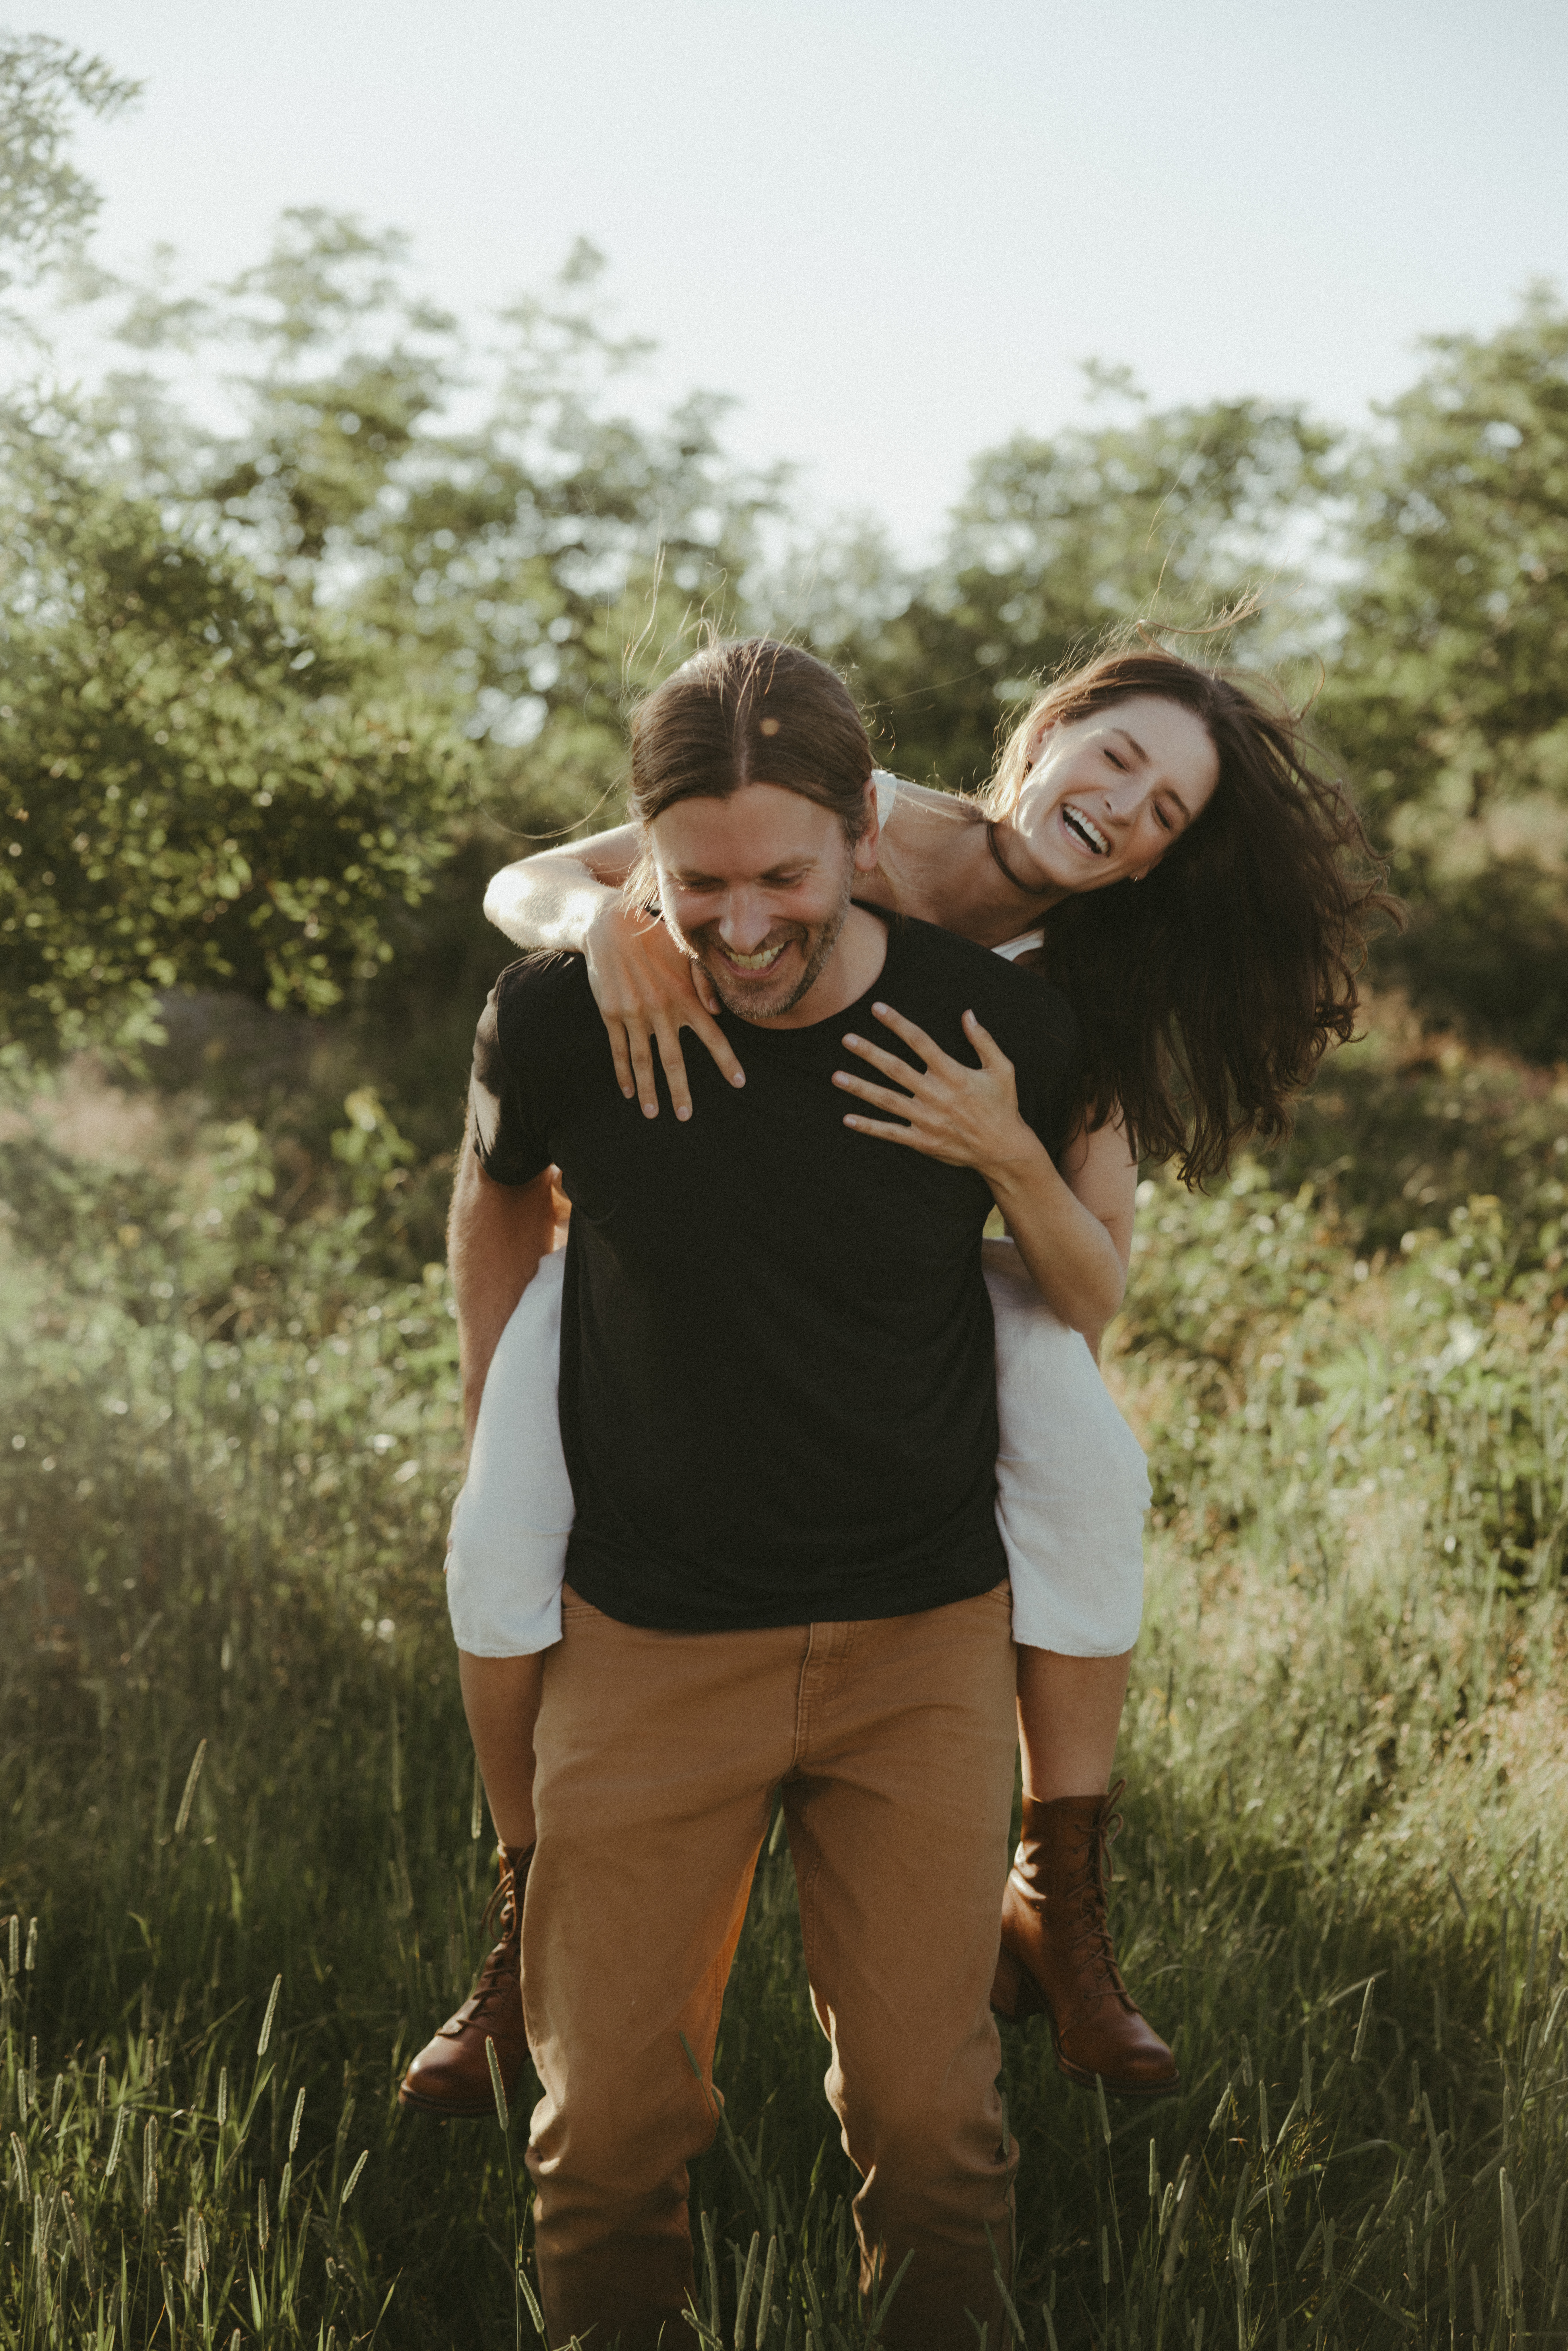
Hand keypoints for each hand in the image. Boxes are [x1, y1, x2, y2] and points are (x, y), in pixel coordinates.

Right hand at [583, 899, 745, 1119]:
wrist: (611, 926)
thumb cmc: (656, 939)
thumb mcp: (687, 954)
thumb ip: (706, 982)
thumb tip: (720, 1012)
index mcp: (685, 997)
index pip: (713, 1036)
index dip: (727, 1060)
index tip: (739, 1082)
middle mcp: (662, 1010)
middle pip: (674, 1060)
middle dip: (680, 1091)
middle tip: (686, 1116)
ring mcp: (635, 1014)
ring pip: (644, 1061)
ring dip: (648, 1090)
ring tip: (652, 1114)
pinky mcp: (612, 1014)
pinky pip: (619, 1050)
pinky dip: (623, 1073)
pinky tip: (628, 1091)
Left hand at [833, 1002, 1038, 1179]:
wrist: (1004, 1149)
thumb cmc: (1002, 1105)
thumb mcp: (1002, 1069)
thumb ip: (983, 1041)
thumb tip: (967, 1014)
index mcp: (954, 1074)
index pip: (920, 1042)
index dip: (897, 1024)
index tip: (877, 1008)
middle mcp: (936, 1095)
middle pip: (896, 1069)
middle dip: (870, 1053)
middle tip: (846, 1039)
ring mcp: (927, 1120)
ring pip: (887, 1100)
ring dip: (861, 1088)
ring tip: (836, 1077)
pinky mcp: (923, 1141)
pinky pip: (891, 1133)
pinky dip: (869, 1127)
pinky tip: (848, 1118)